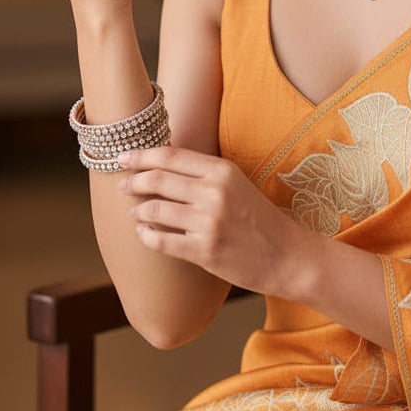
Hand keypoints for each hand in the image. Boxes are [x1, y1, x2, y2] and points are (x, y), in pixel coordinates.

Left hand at [118, 146, 315, 299]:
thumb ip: (203, 174)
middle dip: (132, 180)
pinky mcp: (205, 251)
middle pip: (157, 179)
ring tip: (136, 211)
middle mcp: (214, 193)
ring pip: (154, 210)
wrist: (287, 255)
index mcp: (222, 171)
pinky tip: (144, 234)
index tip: (122, 157)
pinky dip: (145, 236)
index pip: (170, 155)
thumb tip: (159, 165)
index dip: (140, 155)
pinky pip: (160, 241)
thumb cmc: (259, 218)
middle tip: (123, 184)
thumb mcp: (236, 184)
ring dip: (137, 210)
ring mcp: (209, 222)